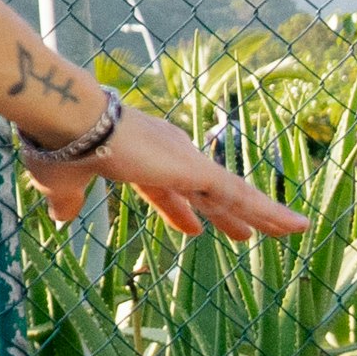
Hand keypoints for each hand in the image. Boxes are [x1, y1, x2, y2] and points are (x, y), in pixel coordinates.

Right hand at [38, 103, 306, 241]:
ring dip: (261, 214)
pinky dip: (270, 212)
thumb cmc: (61, 148)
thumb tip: (61, 218)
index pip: (165, 190)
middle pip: (207, 192)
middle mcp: (168, 155)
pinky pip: (242, 197)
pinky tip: (295, 227)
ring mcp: (185, 162)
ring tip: (292, 231)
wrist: (69, 120)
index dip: (179, 210)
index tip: (193, 227)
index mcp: (138, 160)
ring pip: (233, 195)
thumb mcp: (62, 183)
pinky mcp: (197, 171)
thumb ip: (67, 200)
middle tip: (245, 235)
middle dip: (227, 214)